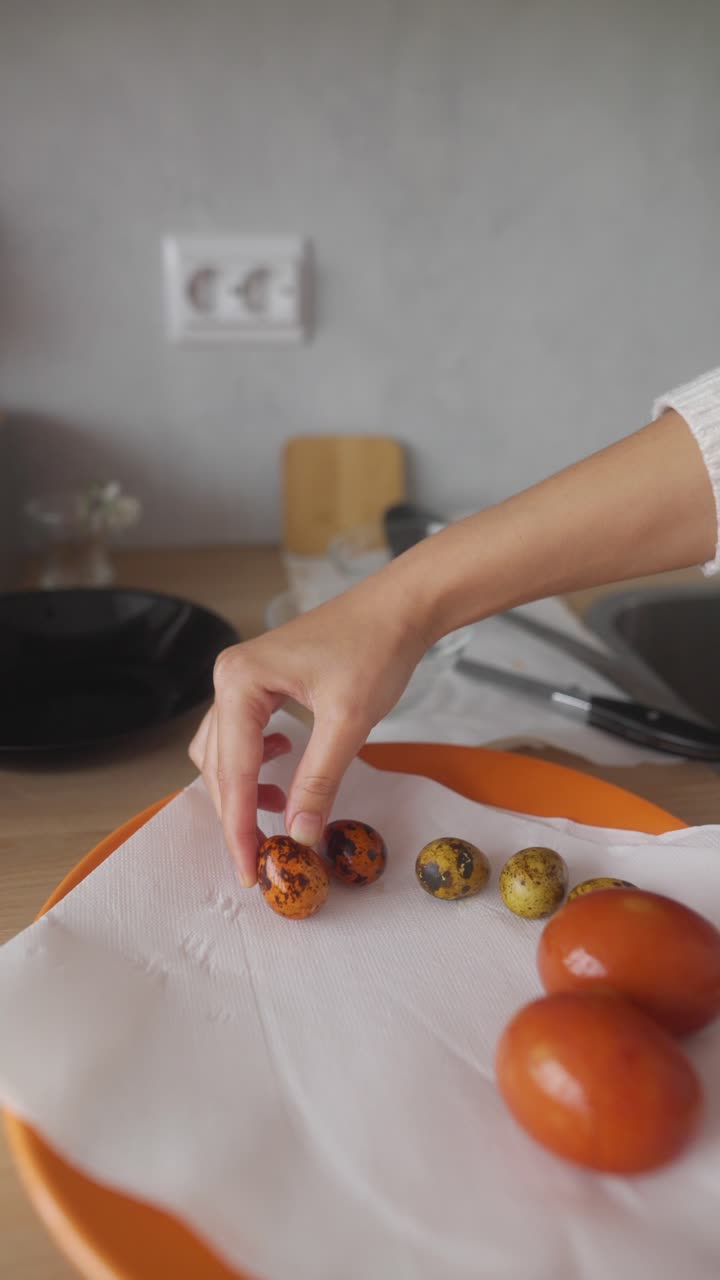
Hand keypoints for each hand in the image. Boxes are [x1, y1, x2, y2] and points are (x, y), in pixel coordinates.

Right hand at [189, 575, 427, 885]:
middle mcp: (229, 678)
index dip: (239, 827)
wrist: (399, 606)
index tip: (251, 870)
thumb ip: (319, 781)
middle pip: (220, 766)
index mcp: (240, 681)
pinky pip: (240, 734)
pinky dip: (254, 763)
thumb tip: (299, 836)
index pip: (234, 770)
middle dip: (238, 815)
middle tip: (262, 860)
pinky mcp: (259, 683)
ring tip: (278, 814)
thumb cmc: (375, 649)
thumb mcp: (348, 722)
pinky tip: (283, 767)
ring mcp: (241, 678)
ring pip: (225, 752)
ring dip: (244, 790)